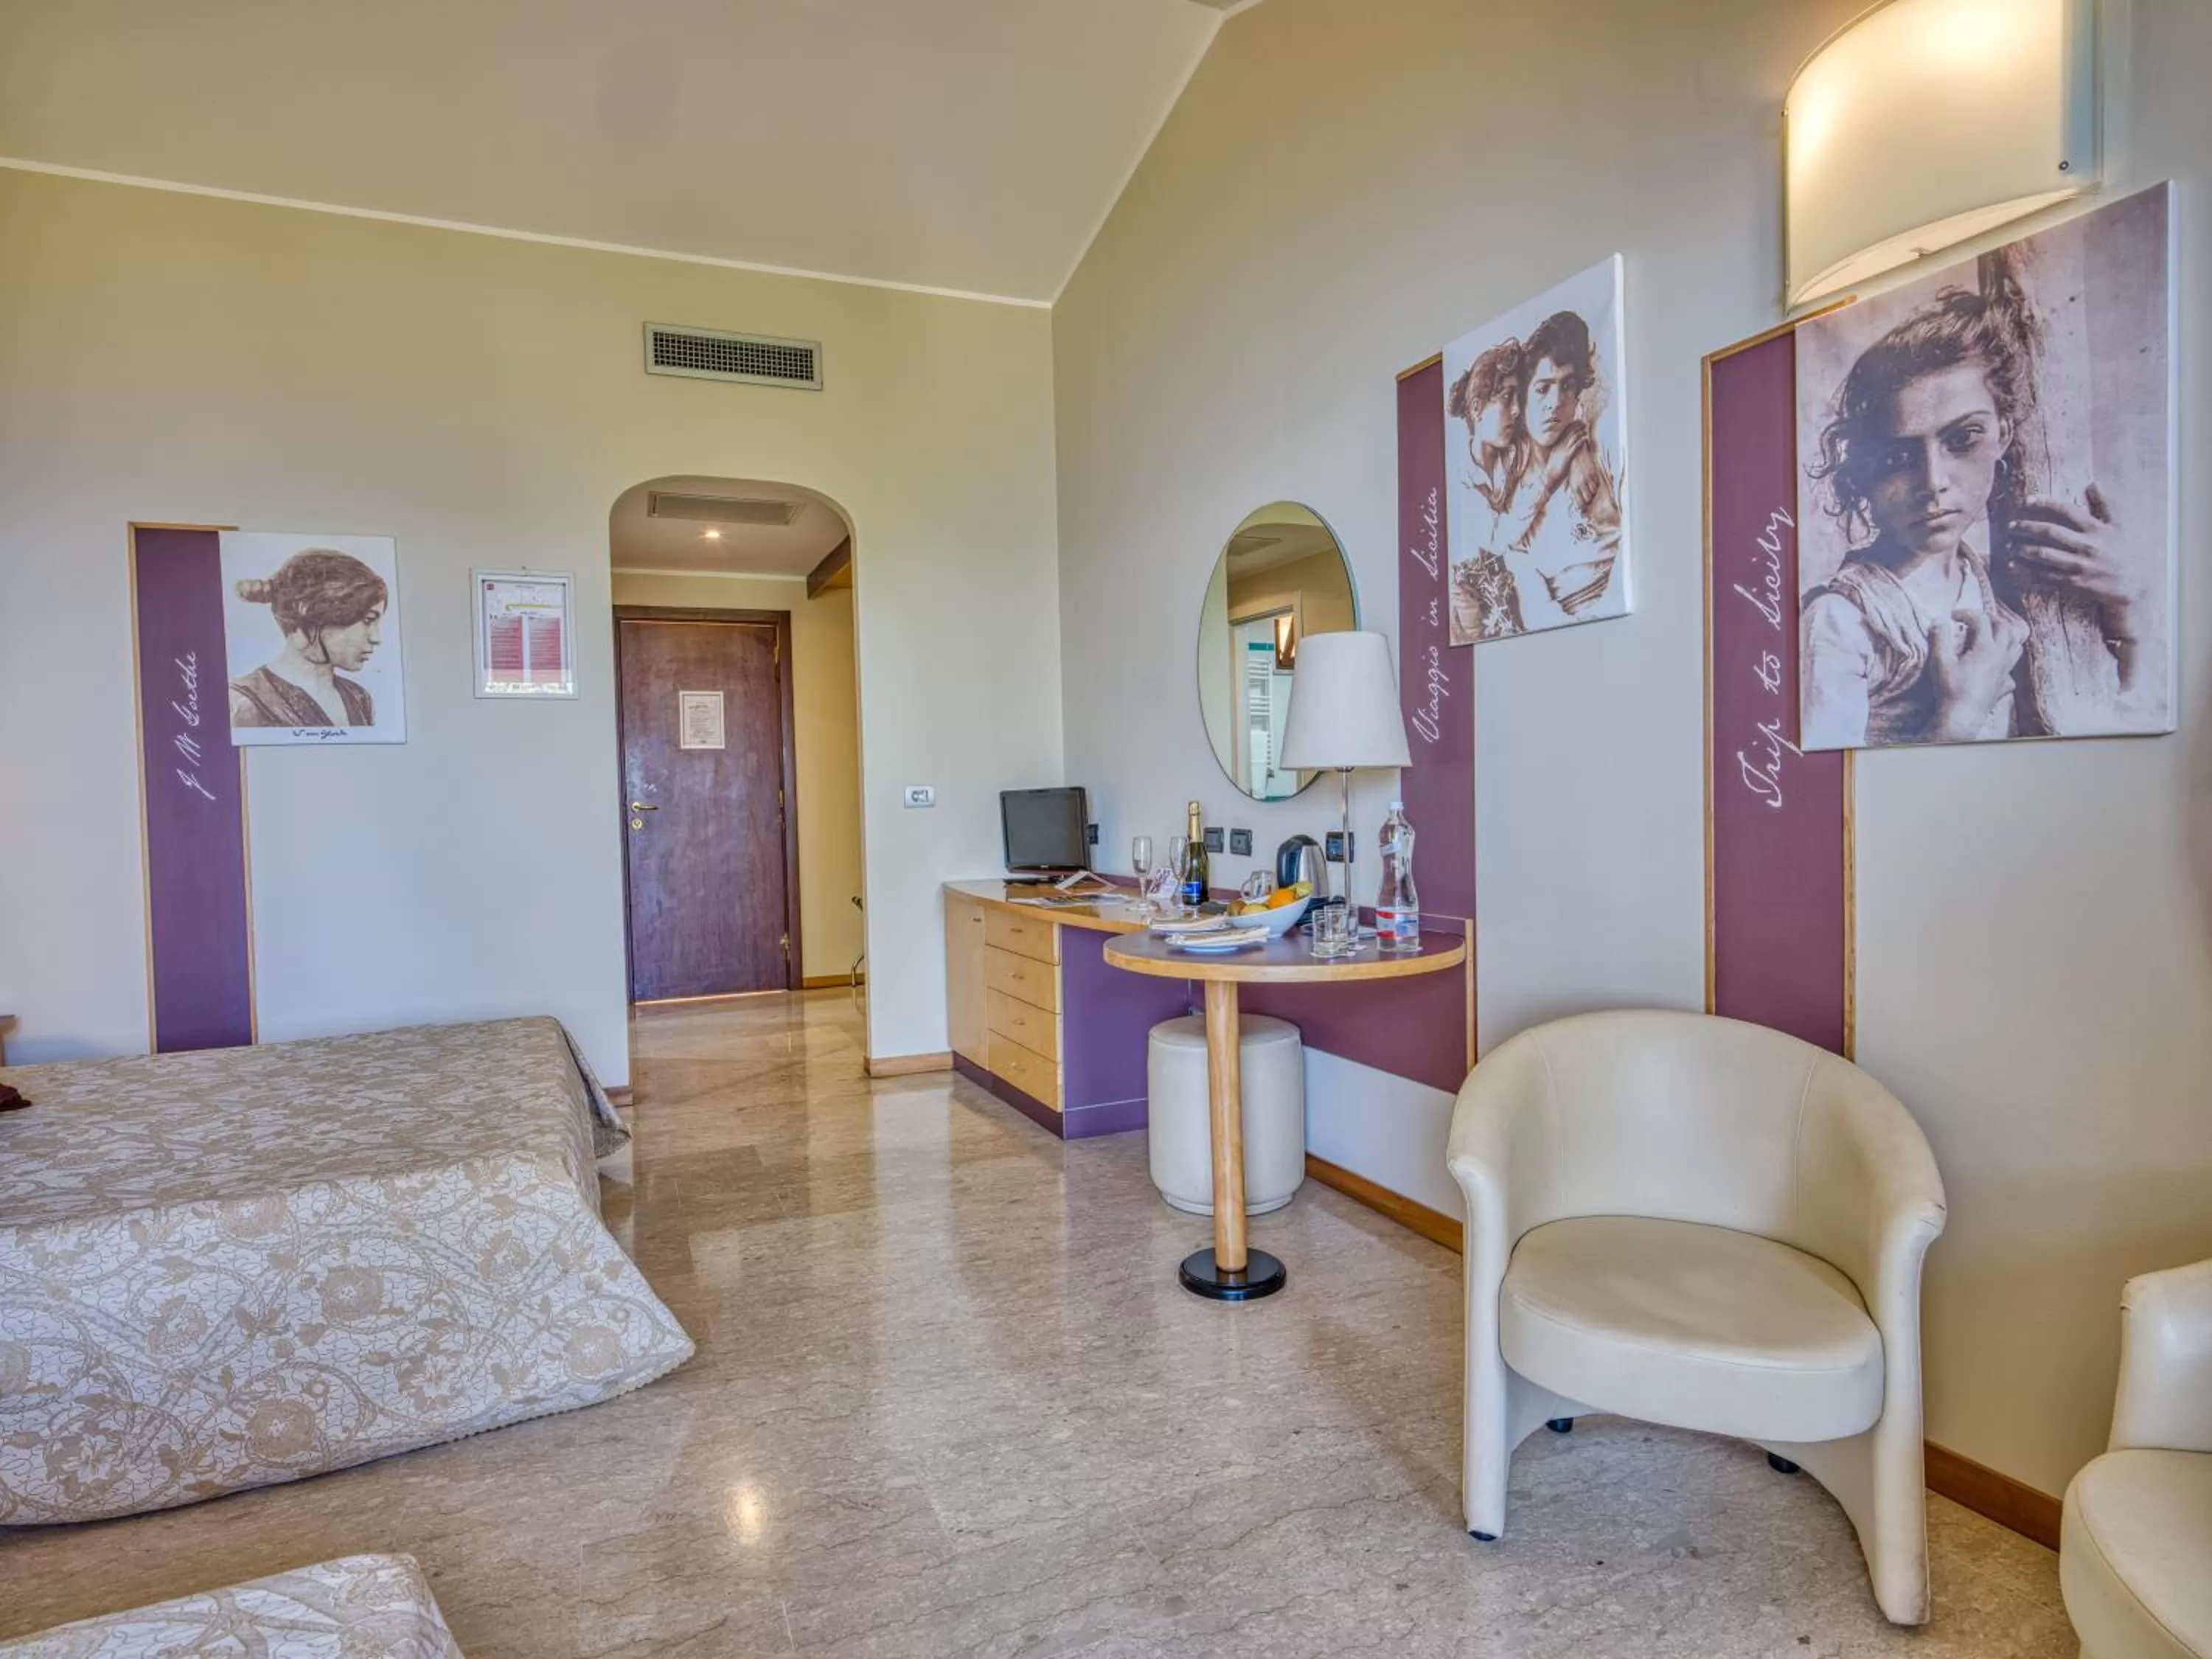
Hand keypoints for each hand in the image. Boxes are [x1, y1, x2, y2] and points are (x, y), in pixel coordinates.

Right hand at [1927, 605, 2026, 741]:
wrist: (1962, 717)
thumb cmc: (1950, 689)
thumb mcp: (1940, 661)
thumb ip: (1939, 638)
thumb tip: (1938, 620)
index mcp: (1986, 647)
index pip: (1981, 620)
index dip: (1966, 613)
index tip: (1952, 616)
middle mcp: (2000, 656)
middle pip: (2005, 628)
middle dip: (1991, 620)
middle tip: (1975, 622)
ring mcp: (2005, 671)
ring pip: (2015, 647)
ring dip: (2005, 637)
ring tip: (1991, 637)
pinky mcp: (2004, 686)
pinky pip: (2011, 671)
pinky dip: (2005, 665)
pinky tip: (1995, 669)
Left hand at [2009, 487, 2142, 642]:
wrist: (2133, 585)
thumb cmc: (2124, 552)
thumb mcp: (2118, 526)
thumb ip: (2104, 504)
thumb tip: (2092, 484)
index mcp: (2096, 529)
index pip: (2067, 511)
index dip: (2045, 503)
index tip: (2026, 500)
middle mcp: (2087, 546)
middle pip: (2050, 532)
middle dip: (2026, 527)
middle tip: (2011, 525)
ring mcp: (2079, 565)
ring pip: (2044, 555)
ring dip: (2022, 549)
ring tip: (2008, 545)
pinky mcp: (2074, 583)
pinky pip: (2046, 575)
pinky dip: (2027, 570)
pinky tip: (2014, 565)